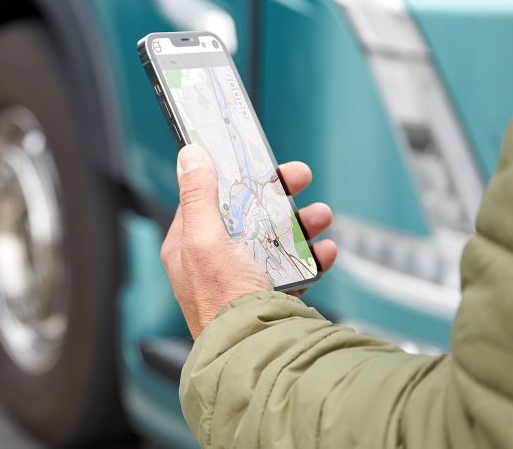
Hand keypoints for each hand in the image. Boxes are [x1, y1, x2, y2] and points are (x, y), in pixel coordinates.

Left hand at [161, 144, 337, 338]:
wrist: (255, 354)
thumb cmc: (223, 303)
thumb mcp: (205, 240)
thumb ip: (198, 196)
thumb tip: (189, 156)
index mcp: (188, 248)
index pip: (207, 199)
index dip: (232, 176)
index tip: (256, 160)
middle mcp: (214, 262)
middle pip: (247, 215)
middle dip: (277, 194)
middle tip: (300, 177)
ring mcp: (244, 280)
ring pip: (275, 238)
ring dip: (301, 222)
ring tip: (321, 216)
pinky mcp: (272, 297)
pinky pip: (295, 269)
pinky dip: (312, 258)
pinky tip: (324, 252)